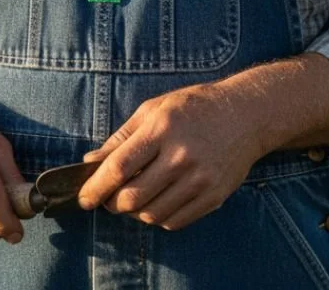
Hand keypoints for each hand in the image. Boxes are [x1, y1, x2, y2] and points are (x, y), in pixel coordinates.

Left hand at [75, 82, 264, 230]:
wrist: (244, 116)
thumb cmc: (193, 107)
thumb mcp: (153, 109)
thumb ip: (121, 137)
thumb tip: (91, 161)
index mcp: (161, 129)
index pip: (120, 167)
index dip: (96, 187)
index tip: (83, 198)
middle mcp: (181, 156)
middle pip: (133, 197)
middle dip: (112, 203)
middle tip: (107, 198)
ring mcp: (200, 180)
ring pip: (152, 214)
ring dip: (134, 212)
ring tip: (131, 197)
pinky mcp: (213, 197)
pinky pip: (174, 221)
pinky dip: (157, 217)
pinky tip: (155, 202)